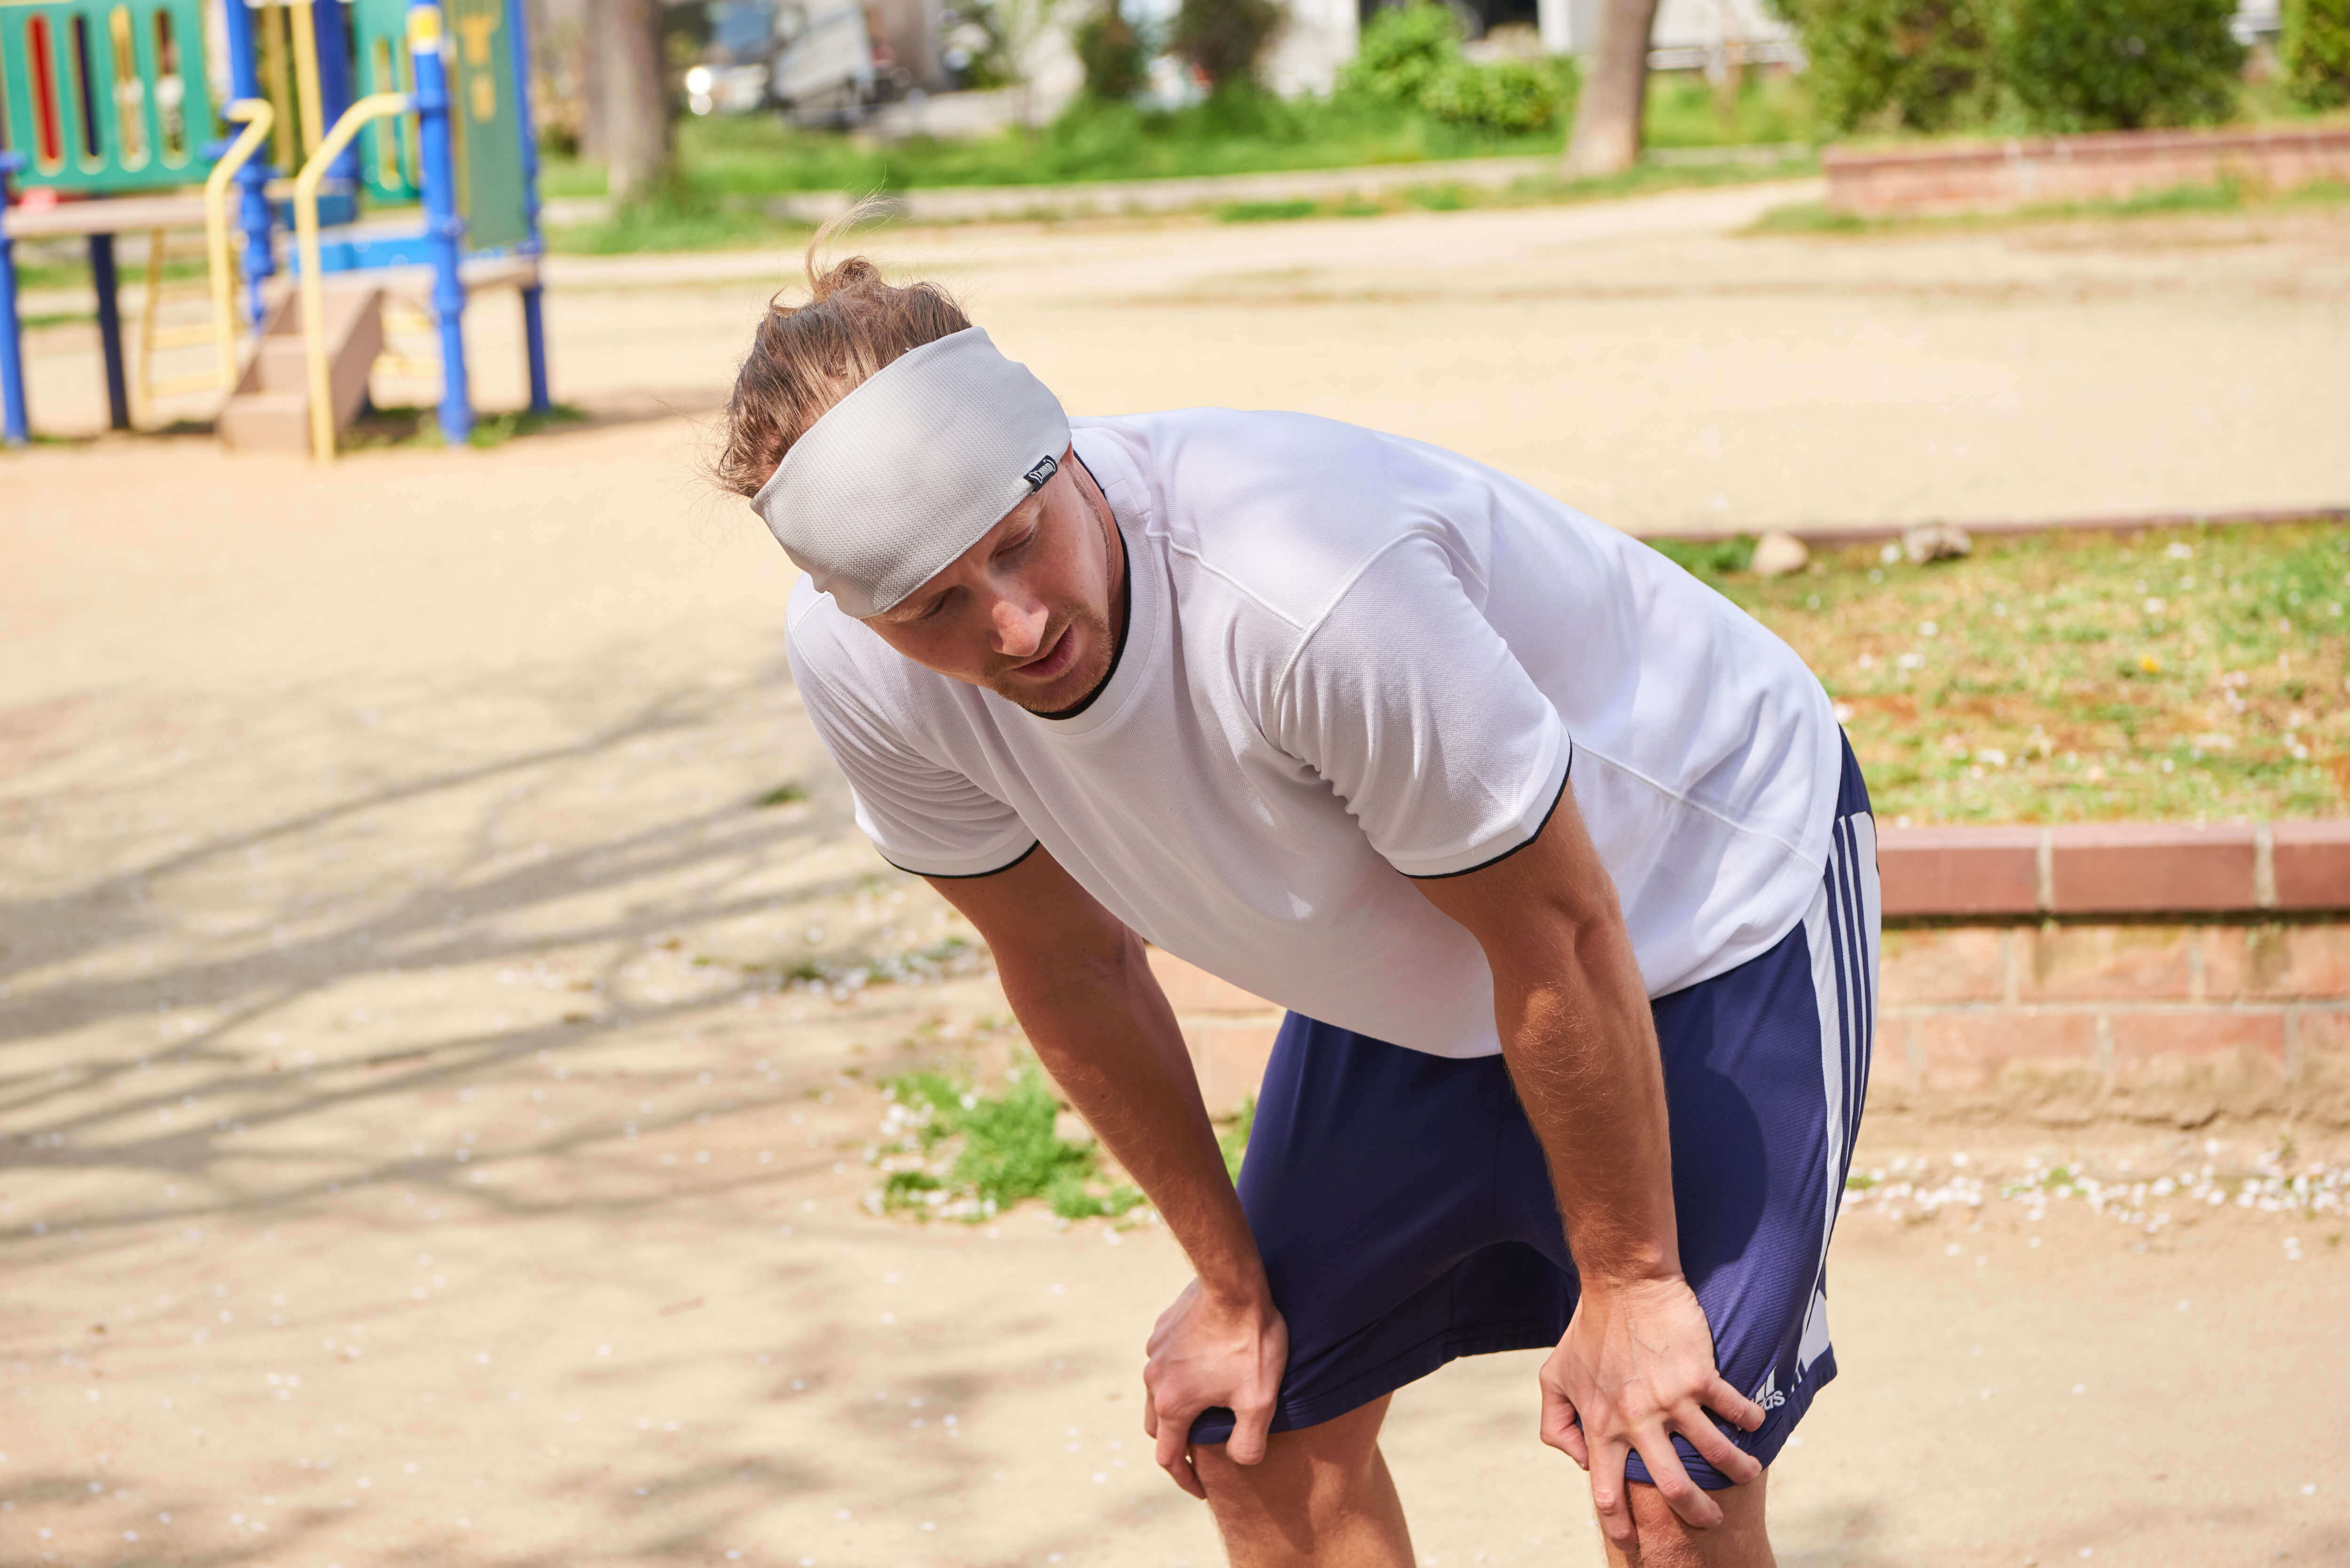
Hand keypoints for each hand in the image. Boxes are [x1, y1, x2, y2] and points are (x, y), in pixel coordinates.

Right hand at [1141, 1278, 1287, 1498]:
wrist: (1234, 1283)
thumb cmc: (1249, 1342)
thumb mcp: (1259, 1401)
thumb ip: (1248, 1442)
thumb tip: (1240, 1460)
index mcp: (1172, 1404)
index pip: (1168, 1457)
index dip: (1185, 1478)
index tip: (1202, 1489)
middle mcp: (1154, 1379)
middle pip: (1157, 1427)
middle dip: (1177, 1444)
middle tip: (1201, 1450)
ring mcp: (1155, 1350)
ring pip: (1157, 1392)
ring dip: (1176, 1406)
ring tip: (1205, 1407)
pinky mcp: (1162, 1327)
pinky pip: (1165, 1361)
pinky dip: (1178, 1375)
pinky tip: (1204, 1366)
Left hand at [1538, 1275, 1764, 1551]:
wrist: (1623, 1283)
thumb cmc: (1588, 1331)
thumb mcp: (1554, 1378)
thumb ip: (1556, 1424)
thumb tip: (1576, 1461)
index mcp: (1601, 1426)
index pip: (1607, 1492)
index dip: (1620, 1525)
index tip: (1633, 1544)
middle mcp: (1637, 1420)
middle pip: (1673, 1488)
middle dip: (1696, 1513)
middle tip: (1711, 1520)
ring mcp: (1671, 1400)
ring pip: (1715, 1455)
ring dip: (1737, 1470)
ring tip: (1747, 1473)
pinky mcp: (1700, 1376)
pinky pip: (1734, 1409)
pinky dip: (1750, 1421)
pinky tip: (1755, 1423)